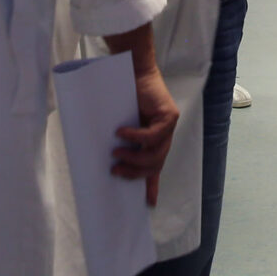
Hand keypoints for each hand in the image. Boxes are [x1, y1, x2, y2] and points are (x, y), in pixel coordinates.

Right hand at [113, 64, 180, 205]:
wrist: (135, 71)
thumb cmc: (125, 96)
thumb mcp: (122, 125)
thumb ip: (122, 142)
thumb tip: (107, 160)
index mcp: (154, 142)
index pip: (155, 168)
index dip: (152, 186)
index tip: (149, 204)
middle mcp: (164, 137)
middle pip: (154, 166)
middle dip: (134, 173)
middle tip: (115, 171)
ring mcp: (169, 127)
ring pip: (155, 154)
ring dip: (134, 158)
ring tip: (116, 154)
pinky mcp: (169, 117)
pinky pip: (152, 135)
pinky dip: (135, 137)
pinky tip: (121, 133)